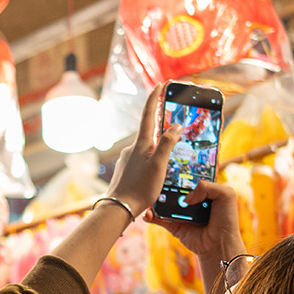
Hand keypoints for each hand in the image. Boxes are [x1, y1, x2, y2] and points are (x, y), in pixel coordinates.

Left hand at [104, 86, 183, 213]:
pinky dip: (150, 165)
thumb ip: (167, 143)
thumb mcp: (159, 165)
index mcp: (141, 144)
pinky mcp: (125, 171)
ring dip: (157, 154)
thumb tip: (175, 125)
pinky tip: (155, 177)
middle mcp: (131, 149)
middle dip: (162, 133)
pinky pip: (141, 162)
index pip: (149, 114)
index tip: (161, 84)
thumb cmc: (140, 188)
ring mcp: (127, 160)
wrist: (118, 208)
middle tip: (175, 137)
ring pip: (146, 151)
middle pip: (150, 134)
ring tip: (167, 166)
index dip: (155, 98)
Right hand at [144, 180, 245, 261]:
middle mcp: (190, 201)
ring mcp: (180, 213)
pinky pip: (159, 219)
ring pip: (164, 203)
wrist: (219, 243)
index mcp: (202, 191)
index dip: (180, 172)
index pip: (189, 178)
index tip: (168, 164)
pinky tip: (147, 213)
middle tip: (156, 180)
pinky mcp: (173, 226)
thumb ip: (207, 186)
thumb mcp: (225, 194)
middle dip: (163, 184)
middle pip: (173, 189)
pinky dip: (151, 216)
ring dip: (155, 200)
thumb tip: (186, 197)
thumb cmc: (226, 219)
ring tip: (150, 197)